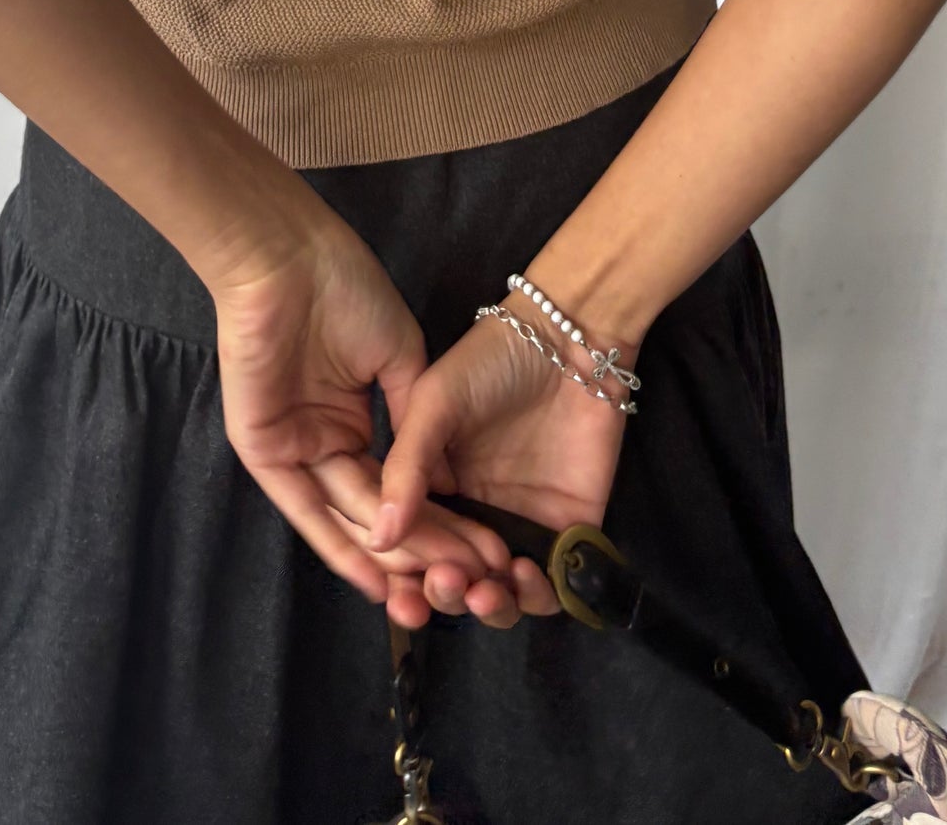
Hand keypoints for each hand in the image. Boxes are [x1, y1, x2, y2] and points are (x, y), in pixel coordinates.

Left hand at [211, 211, 536, 627]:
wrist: (293, 261)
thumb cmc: (347, 291)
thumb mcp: (402, 359)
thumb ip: (417, 425)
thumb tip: (444, 485)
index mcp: (353, 418)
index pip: (396, 484)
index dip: (438, 519)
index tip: (484, 551)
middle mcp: (324, 441)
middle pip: (376, 510)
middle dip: (423, 550)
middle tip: (470, 586)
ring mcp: (294, 449)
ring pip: (347, 518)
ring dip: (391, 556)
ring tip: (436, 593)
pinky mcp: (264, 452)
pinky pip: (305, 512)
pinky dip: (339, 548)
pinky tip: (374, 580)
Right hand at [370, 297, 635, 617]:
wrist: (568, 340)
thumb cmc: (490, 360)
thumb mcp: (434, 405)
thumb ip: (406, 468)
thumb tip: (378, 537)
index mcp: (435, 488)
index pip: (412, 549)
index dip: (401, 578)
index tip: (395, 591)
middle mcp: (475, 515)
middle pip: (453, 581)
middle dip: (444, 596)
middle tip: (445, 583)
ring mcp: (522, 525)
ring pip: (500, 595)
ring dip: (487, 606)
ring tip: (483, 588)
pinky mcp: (569, 530)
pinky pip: (553, 585)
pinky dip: (537, 596)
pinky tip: (524, 573)